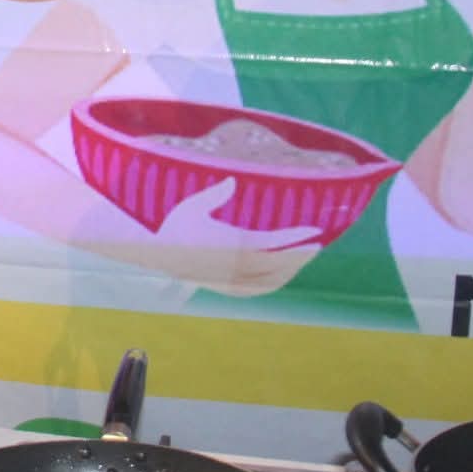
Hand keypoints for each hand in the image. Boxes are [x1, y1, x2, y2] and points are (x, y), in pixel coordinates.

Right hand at [109, 178, 323, 295]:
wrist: (155, 253)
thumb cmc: (174, 225)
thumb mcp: (194, 206)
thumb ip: (216, 194)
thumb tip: (233, 180)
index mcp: (235, 244)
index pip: (276, 242)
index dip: (298, 237)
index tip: (316, 231)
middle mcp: (237, 266)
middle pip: (280, 263)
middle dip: (301, 255)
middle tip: (317, 245)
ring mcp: (231, 279)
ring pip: (271, 280)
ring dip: (290, 271)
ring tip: (302, 261)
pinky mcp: (223, 287)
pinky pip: (255, 291)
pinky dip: (272, 285)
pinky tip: (278, 280)